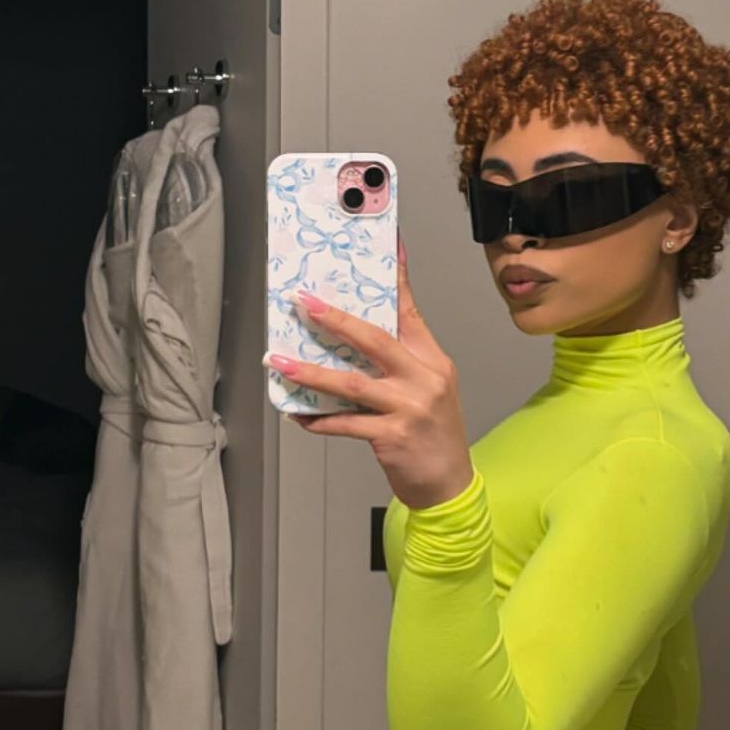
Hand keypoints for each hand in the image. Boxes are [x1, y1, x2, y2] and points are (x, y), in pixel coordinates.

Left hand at [265, 232, 474, 509]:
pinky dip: (318, 420)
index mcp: (432, 360)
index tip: (384, 244)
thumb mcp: (429, 388)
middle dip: (333, 319)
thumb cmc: (434, 435)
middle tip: (302, 303)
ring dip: (310, 372)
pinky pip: (345, 423)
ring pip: (351, 383)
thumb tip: (352, 334)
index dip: (395, 277)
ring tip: (280, 362)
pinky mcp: (392, 437)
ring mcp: (409, 408)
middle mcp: (424, 379)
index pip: (410, 310)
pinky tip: (298, 415)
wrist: (449, 485)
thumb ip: (400, 361)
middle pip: (374, 339)